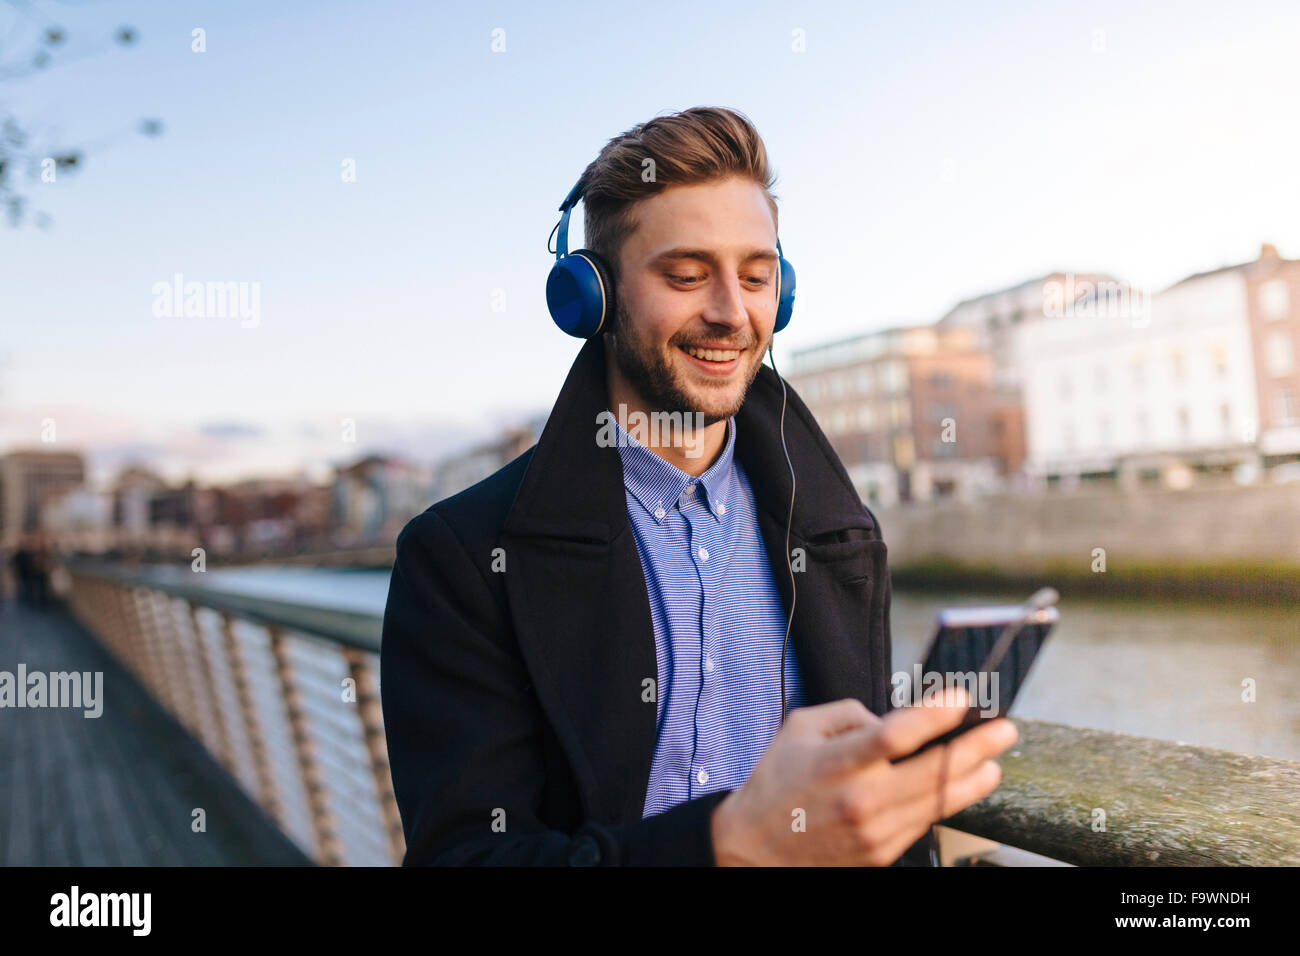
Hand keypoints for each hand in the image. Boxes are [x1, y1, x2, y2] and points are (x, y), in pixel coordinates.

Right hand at [710, 689, 1016, 865]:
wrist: (754, 851)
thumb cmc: (775, 784)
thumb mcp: (798, 729)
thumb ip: (847, 715)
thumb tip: (888, 717)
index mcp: (837, 763)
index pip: (896, 735)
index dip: (934, 714)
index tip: (961, 697)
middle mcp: (861, 800)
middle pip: (934, 772)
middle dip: (977, 747)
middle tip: (1003, 730)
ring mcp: (875, 832)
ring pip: (940, 802)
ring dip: (975, 779)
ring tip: (994, 761)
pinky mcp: (881, 853)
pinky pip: (924, 823)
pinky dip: (946, 802)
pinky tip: (960, 786)